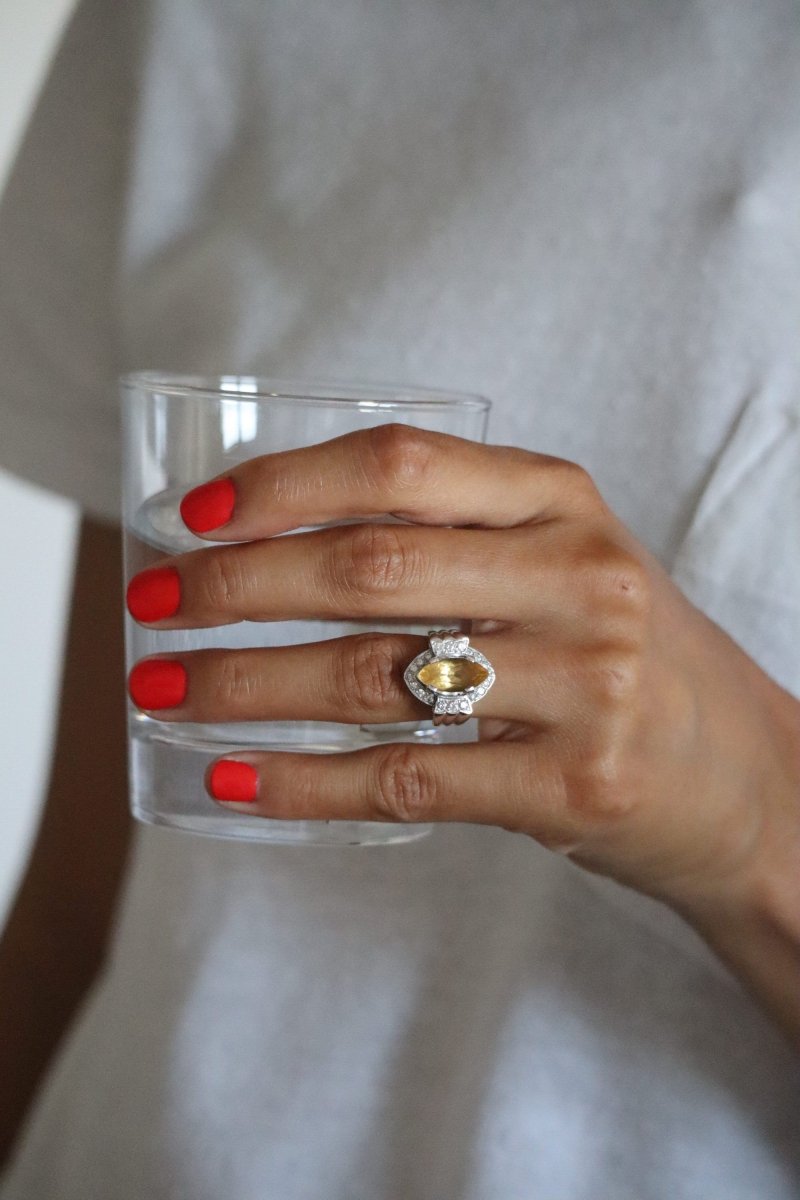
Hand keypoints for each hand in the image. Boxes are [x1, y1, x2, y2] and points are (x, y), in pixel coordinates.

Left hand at [125, 424, 799, 925]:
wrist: (748, 773)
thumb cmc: (626, 655)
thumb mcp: (565, 561)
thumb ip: (456, 537)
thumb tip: (273, 541)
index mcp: (565, 504)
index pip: (402, 465)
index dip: (282, 484)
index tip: (195, 517)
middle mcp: (581, 581)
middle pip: (370, 568)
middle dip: (236, 587)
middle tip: (153, 607)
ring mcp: (587, 688)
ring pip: (375, 677)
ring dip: (246, 686)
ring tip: (163, 694)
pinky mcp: (576, 787)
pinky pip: (409, 781)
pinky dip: (305, 783)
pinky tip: (234, 778)